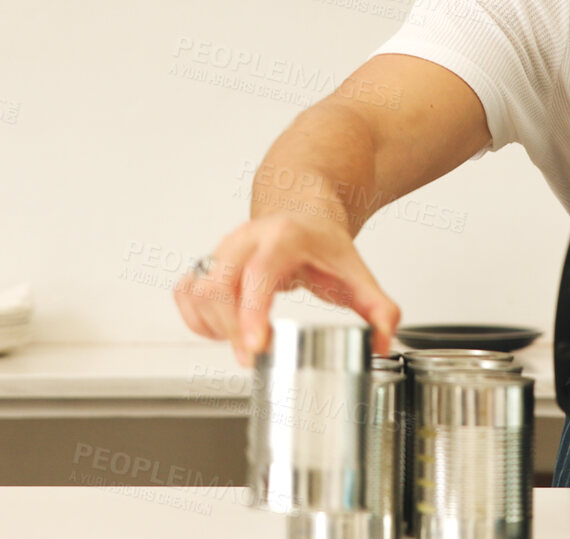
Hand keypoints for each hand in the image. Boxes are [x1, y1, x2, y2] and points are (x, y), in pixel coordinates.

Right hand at [172, 214, 400, 367]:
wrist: (301, 212)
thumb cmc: (323, 244)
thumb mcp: (357, 274)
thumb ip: (380, 309)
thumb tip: (383, 343)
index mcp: (284, 237)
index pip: (259, 271)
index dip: (253, 310)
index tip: (258, 346)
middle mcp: (246, 239)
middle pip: (219, 284)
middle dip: (231, 328)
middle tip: (254, 357)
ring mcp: (222, 249)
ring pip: (198, 290)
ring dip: (214, 326)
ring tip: (243, 343)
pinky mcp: (208, 263)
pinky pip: (186, 293)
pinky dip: (196, 319)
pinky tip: (221, 332)